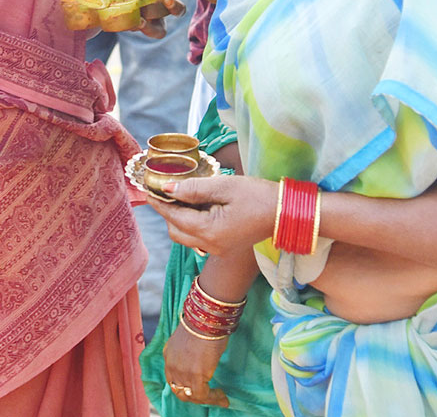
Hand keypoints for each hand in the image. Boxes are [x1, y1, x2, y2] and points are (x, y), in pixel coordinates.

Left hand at [110, 0, 187, 38]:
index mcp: (166, 3)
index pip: (178, 10)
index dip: (176, 8)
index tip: (168, 0)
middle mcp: (156, 16)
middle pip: (160, 27)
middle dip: (153, 21)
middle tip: (144, 17)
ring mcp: (142, 22)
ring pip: (148, 31)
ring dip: (142, 28)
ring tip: (136, 22)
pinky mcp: (128, 24)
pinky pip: (129, 28)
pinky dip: (125, 25)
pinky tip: (119, 17)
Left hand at [145, 174, 277, 257]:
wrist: (288, 213)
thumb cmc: (259, 196)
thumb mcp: (224, 186)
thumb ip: (193, 188)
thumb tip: (167, 188)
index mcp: (209, 231)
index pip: (173, 217)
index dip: (159, 202)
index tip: (148, 189)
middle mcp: (211, 246)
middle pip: (175, 230)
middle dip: (167, 212)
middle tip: (165, 190)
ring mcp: (218, 250)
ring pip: (186, 236)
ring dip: (179, 218)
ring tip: (181, 195)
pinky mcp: (225, 248)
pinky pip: (199, 238)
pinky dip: (192, 223)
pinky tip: (197, 205)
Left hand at [164, 323, 230, 407]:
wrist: (206, 319)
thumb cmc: (204, 324)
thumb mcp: (191, 340)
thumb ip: (192, 354)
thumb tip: (204, 360)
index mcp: (168, 354)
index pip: (173, 378)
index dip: (186, 386)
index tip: (200, 388)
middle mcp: (171, 365)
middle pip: (180, 390)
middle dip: (195, 396)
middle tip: (210, 396)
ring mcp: (181, 371)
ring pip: (191, 396)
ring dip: (207, 399)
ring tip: (220, 398)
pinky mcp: (195, 376)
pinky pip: (202, 396)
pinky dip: (213, 398)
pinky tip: (222, 396)